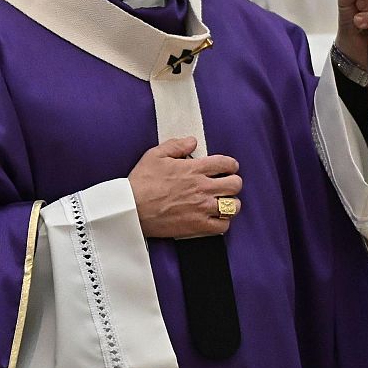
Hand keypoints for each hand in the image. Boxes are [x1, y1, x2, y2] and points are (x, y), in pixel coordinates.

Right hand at [127, 137, 242, 238]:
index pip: (226, 163)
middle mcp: (202, 188)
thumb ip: (176, 145)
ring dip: (231, 203)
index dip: (231, 165)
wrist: (131, 209)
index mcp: (194, 169)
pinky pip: (223, 226)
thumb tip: (193, 141)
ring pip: (233, 206)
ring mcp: (201, 208)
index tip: (228, 168)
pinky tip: (216, 218)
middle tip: (226, 184)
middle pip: (235, 184)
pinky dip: (223, 222)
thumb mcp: (155, 155)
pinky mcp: (197, 226)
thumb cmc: (141, 182)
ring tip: (223, 202)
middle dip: (233, 182)